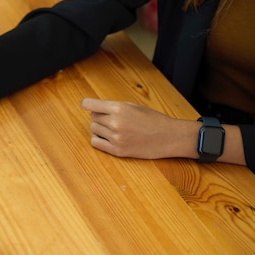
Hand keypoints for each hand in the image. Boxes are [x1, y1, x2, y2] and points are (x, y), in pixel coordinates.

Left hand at [80, 98, 198, 158]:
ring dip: (100, 128)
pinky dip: (99, 139)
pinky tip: (108, 137)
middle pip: (93, 117)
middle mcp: (115, 123)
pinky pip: (95, 142)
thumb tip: (92, 107)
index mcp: (119, 108)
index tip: (85, 105)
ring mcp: (115, 138)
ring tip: (114, 128)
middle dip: (100, 116)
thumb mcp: (134, 106)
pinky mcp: (117, 151)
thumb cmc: (152, 119)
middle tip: (112, 118)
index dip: (86, 104)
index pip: (90, 105)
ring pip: (93, 129)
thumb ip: (113, 106)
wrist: (169, 137)